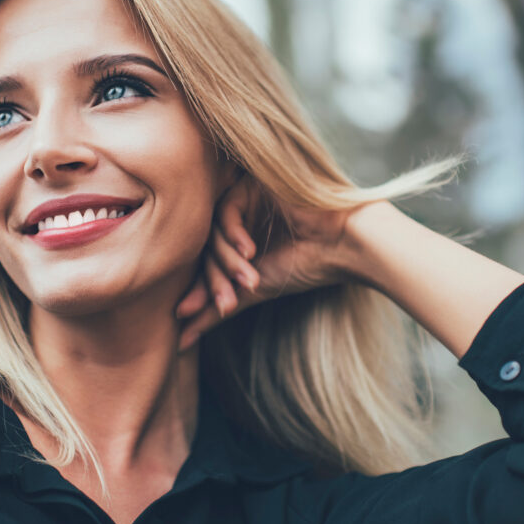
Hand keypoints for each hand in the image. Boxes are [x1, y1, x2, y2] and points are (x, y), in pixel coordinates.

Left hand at [175, 174, 358, 350]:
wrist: (342, 247)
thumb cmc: (306, 267)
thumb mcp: (252, 291)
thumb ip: (215, 309)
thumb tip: (180, 339)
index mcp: (235, 240)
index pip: (205, 263)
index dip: (199, 290)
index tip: (189, 316)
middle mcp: (236, 217)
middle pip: (206, 248)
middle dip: (215, 280)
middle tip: (228, 304)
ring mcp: (242, 199)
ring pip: (214, 232)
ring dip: (229, 262)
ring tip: (251, 281)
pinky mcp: (251, 184)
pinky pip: (228, 211)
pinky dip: (235, 235)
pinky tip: (252, 253)